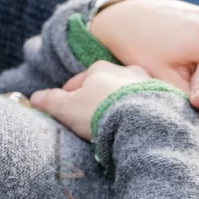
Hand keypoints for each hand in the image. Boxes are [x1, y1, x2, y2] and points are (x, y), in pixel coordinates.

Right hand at [30, 61, 154, 140]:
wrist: (144, 123)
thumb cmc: (101, 112)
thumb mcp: (67, 108)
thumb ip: (50, 101)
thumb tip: (34, 98)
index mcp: (99, 69)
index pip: (77, 83)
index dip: (67, 99)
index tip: (65, 115)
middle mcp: (125, 71)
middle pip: (104, 88)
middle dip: (96, 102)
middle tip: (90, 124)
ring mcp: (147, 84)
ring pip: (126, 96)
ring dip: (119, 108)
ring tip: (114, 128)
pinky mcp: (164, 100)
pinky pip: (145, 107)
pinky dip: (137, 115)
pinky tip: (133, 129)